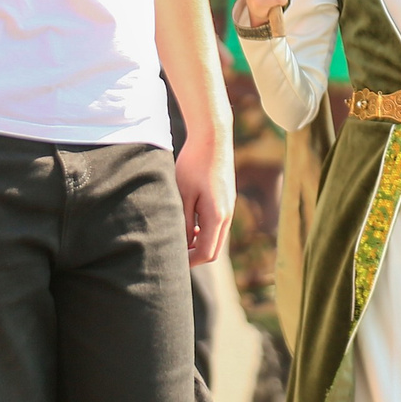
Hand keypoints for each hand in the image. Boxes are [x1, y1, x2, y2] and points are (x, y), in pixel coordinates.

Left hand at [174, 132, 236, 267]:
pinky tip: (189, 221)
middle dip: (195, 256)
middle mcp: (227, 216)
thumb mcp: (182, 195)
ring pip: (216, 239)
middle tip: (173, 253)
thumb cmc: (193, 165)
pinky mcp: (227, 201)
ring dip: (199, 243)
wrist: (212, 139)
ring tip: (179, 236)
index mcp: (216, 217)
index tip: (171, 261)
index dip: (188, 262)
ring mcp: (229, 209)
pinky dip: (204, 231)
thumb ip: (182, 222)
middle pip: (213, 250)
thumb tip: (181, 245)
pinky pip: (217, 226)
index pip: (205, 253)